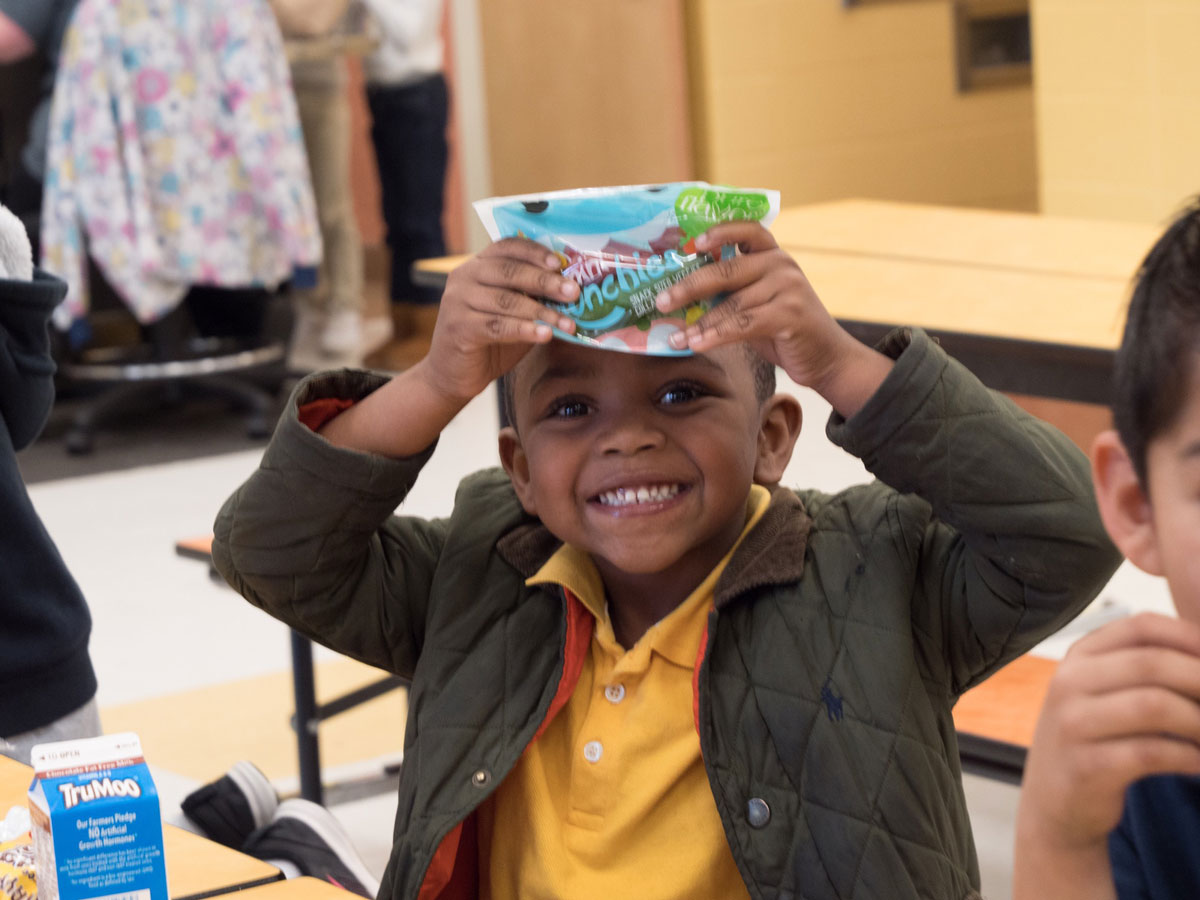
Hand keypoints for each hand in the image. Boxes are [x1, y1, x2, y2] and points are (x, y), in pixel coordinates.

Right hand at [421, 238, 578, 404]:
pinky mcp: (458, 327)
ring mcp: (457, 301)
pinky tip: (545, 335)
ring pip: (506, 301)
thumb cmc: (489, 340)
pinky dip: (524, 330)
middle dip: (545, 281)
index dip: (535, 252)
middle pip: (509, 271)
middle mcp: (464, 276)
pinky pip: (497, 326)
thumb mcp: (513, 312)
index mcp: (478, 265)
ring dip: (542, 312)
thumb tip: (571, 291)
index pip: (507, 246)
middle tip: (573, 292)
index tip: (560, 263)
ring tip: (568, 323)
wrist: (453, 374)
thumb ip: (532, 297)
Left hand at [653, 222, 891, 416]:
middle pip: (726, 270)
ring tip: (674, 336)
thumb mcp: (757, 303)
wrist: (827, 357)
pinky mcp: (790, 315)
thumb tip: (679, 297)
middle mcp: (782, 265)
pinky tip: (696, 345)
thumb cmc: (784, 330)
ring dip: (698, 323)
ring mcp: (788, 288)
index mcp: (773, 255)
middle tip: (660, 300)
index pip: (747, 230)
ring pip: (731, 304)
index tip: (693, 242)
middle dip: (688, 286)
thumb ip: (730, 292)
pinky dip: (715, 336)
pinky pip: (742, 325)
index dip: (719, 231)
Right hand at [1013, 612, 1199, 897]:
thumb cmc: (1095, 740)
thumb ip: (1142, 668)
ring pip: (1154, 706)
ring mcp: (1073, 724)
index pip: (1141, 626)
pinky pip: (1153, 753)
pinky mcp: (1087, 766)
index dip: (1190, 637)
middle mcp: (1069, 683)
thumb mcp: (1102, 693)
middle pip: (1151, 664)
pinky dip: (1189, 757)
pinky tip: (1199, 763)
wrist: (1055, 802)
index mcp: (1078, 657)